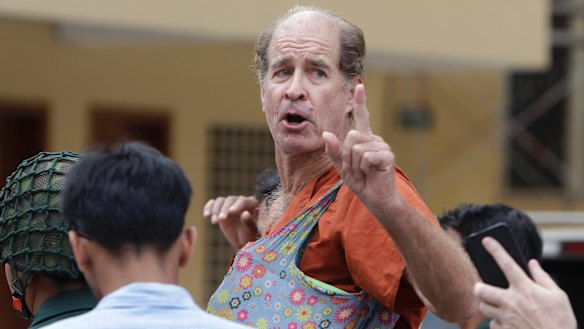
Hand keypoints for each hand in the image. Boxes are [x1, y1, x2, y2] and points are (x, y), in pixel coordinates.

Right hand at [203, 196, 259, 249]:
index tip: (230, 213)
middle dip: (224, 210)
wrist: (243, 241)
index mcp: (252, 203)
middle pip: (230, 200)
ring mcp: (230, 204)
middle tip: (220, 220)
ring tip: (215, 222)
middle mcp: (241, 201)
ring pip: (220, 201)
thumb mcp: (251, 232)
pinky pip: (213, 203)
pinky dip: (208, 207)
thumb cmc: (250, 236)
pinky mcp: (220, 208)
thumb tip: (245, 214)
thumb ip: (249, 223)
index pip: (243, 201)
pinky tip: (206, 215)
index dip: (236, 206)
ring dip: (216, 210)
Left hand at [323, 84, 399, 214]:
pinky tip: (372, 173)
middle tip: (357, 169)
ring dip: (354, 164)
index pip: (362, 117)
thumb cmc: (361, 183)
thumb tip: (326, 134)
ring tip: (365, 172)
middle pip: (350, 136)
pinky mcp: (387, 156)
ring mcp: (382, 147)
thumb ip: (334, 151)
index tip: (359, 86)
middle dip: (347, 156)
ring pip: (356, 147)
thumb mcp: (342, 167)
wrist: (376, 199)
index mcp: (364, 140)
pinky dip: (363, 168)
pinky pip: (365, 156)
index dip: (361, 101)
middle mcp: (374, 140)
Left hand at [474, 237, 576, 328]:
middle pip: (481, 289)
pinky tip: (507, 322)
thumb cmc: (560, 322)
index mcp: (525, 289)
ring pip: (484, 307)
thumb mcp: (558, 296)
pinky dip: (497, 322)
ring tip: (497, 305)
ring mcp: (505, 317)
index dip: (495, 250)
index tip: (485, 240)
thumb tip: (533, 264)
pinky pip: (492, 324)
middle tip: (483, 288)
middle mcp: (511, 301)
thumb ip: (543, 278)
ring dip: (488, 305)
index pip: (506, 264)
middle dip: (479, 287)